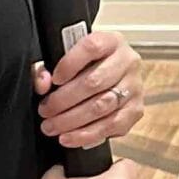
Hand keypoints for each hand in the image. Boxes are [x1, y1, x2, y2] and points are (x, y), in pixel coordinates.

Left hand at [34, 30, 142, 147]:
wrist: (109, 79)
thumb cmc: (84, 68)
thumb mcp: (66, 60)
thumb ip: (48, 68)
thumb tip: (42, 83)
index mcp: (111, 41)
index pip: (91, 47)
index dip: (69, 64)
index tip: (53, 79)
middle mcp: (127, 61)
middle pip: (94, 82)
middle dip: (63, 100)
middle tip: (45, 110)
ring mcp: (134, 87)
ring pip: (101, 106)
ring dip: (71, 120)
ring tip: (51, 126)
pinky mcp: (136, 110)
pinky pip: (111, 126)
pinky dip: (86, 134)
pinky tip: (68, 137)